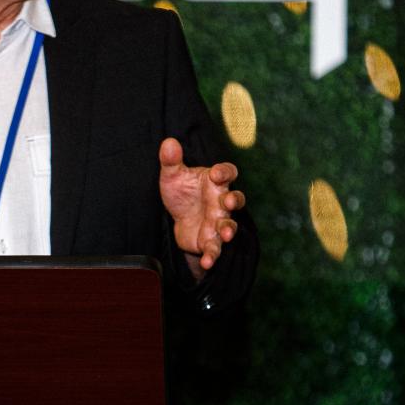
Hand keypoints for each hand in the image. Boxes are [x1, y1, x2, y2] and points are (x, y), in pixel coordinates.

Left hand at [158, 137, 244, 274]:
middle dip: (235, 201)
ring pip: (230, 226)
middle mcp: (221, 202)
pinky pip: (215, 249)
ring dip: (230, 229)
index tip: (216, 173)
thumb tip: (168, 142)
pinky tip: (207, 262)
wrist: (177, 217)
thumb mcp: (172, 176)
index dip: (225, 172)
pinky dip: (212, 256)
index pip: (228, 173)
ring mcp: (218, 222)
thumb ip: (171, 160)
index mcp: (215, 182)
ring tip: (226, 233)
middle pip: (236, 200)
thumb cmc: (181, 192)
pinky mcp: (210, 241)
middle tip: (229, 202)